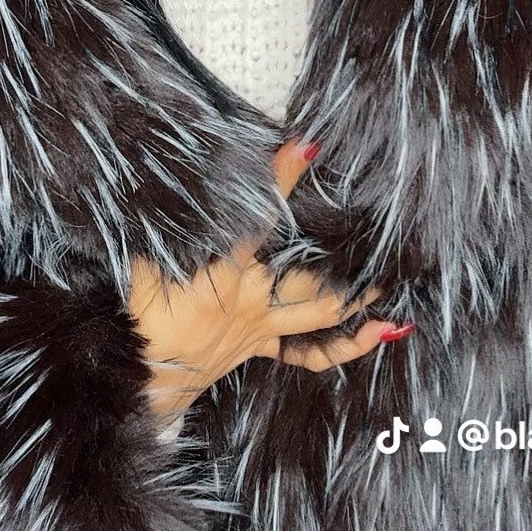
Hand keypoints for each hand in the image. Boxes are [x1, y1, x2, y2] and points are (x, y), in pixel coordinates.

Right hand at [127, 139, 400, 429]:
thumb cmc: (138, 323)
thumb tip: (153, 190)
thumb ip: (153, 234)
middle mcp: (256, 300)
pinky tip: (382, 334)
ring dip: (360, 297)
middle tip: (382, 226)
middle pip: (309, 271)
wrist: (142, 382)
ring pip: (322, 311)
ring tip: (394, 280)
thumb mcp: (137, 272)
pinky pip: (310, 353)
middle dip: (344, 249)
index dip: (281, 180)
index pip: (258, 219)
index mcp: (228, 276)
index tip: (306, 148)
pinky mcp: (262, 345)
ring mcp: (264, 326)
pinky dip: (347, 346)